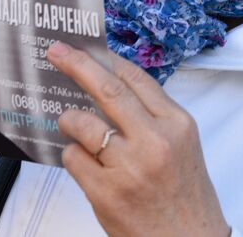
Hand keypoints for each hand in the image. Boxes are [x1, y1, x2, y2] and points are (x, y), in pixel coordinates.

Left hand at [49, 42, 229, 236]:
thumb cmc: (185, 195)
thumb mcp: (183, 145)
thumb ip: (153, 116)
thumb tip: (111, 86)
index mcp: (177, 124)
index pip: (136, 79)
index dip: (108, 59)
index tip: (88, 48)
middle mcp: (154, 141)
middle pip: (108, 90)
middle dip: (77, 65)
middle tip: (57, 52)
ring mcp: (129, 167)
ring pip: (83, 125)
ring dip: (69, 119)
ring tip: (69, 122)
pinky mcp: (106, 193)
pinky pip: (73, 159)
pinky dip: (72, 155)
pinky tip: (82, 160)